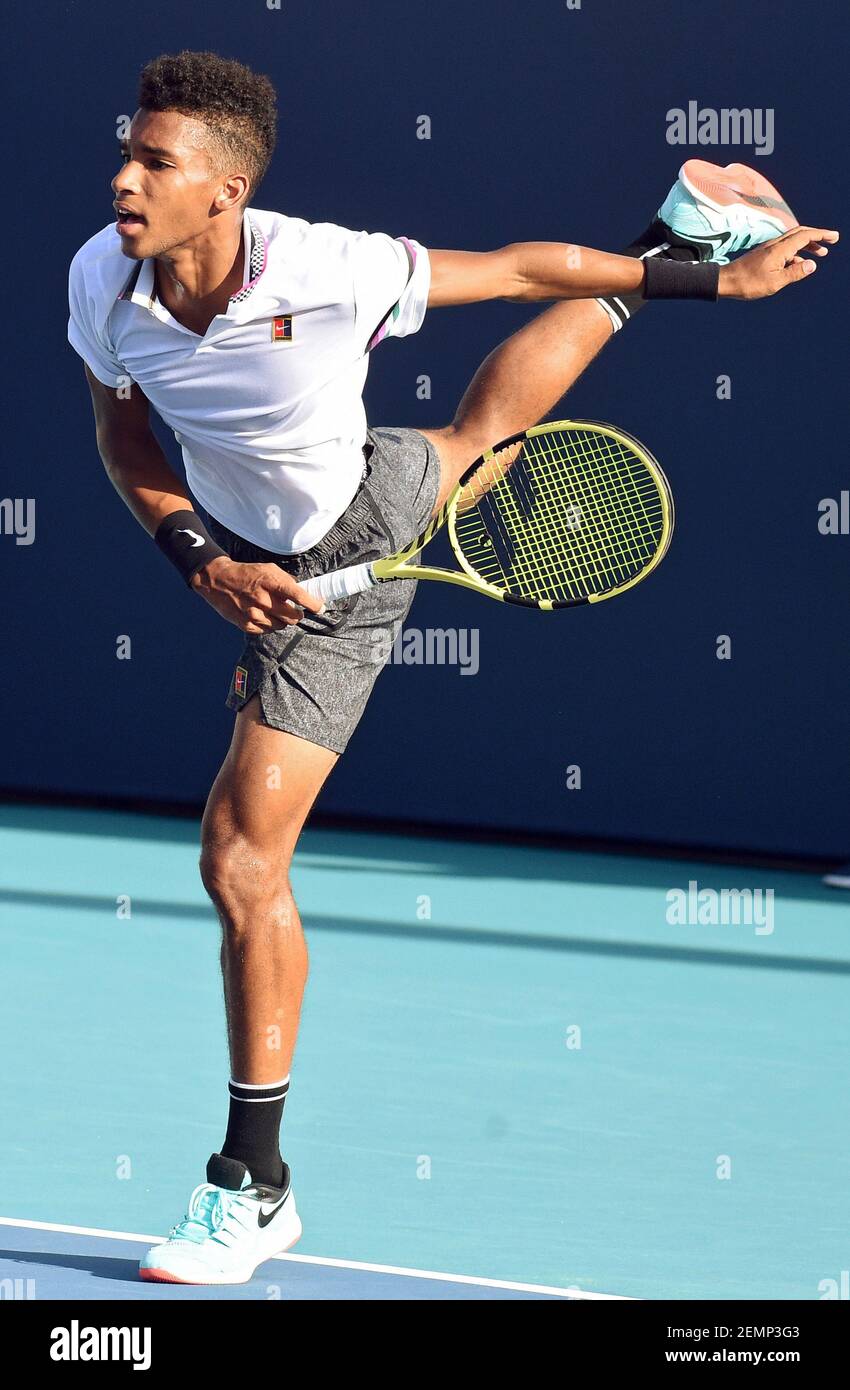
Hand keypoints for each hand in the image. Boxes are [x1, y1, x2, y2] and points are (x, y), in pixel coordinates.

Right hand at [190, 556, 323, 632]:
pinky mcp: (246, 624)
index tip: (320, 607)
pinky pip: (266, 631)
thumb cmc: (247, 573)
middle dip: (296, 614)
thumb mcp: (269, 569)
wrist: (218, 580)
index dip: (313, 604)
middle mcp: (264, 599)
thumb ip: (286, 581)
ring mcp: (254, 614)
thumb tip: (303, 593)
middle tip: (293, 610)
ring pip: (281, 626)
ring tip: (273, 610)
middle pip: (293, 617)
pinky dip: (268, 625)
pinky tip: (262, 615)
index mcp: (272, 582)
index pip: (299, 596)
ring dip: (281, 620)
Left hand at [719, 225, 838, 299]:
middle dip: (817, 236)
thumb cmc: (749, 283)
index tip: (834, 237)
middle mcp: (775, 244)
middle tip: (832, 241)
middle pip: (800, 233)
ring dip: (808, 245)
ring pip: (793, 241)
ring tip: (820, 254)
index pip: (805, 236)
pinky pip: (785, 249)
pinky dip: (796, 253)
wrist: (726, 281)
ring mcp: (768, 248)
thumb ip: (795, 273)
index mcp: (780, 249)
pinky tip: (799, 264)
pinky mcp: (764, 254)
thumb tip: (812, 265)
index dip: (821, 235)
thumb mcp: (775, 282)